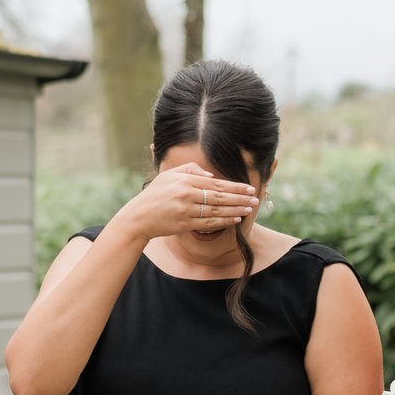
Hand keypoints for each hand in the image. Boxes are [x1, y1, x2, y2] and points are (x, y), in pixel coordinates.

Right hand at [112, 162, 258, 241]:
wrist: (139, 216)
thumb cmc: (155, 194)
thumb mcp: (169, 176)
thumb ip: (190, 170)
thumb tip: (211, 176)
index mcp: (185, 180)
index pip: (216, 183)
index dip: (235, 187)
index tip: (249, 188)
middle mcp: (186, 194)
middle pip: (220, 197)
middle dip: (240, 198)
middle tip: (255, 198)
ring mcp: (186, 210)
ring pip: (217, 211)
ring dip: (235, 210)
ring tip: (249, 209)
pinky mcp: (184, 224)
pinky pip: (209, 224)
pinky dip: (224, 221)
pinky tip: (235, 219)